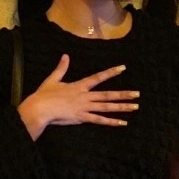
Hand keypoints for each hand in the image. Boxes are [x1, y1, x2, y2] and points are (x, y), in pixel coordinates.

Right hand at [17, 55, 138, 138]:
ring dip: (121, 107)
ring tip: (135, 107)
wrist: (40, 108)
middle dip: (123, 94)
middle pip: (108, 94)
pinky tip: (122, 122)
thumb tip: (65, 55)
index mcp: (79, 86)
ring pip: (107, 107)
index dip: (111, 72)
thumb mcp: (53, 79)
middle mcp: (85, 96)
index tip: (123, 68)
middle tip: (137, 94)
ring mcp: (85, 107)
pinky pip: (99, 120)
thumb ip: (61, 68)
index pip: (98, 77)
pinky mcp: (82, 117)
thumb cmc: (44, 95)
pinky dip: (111, 122)